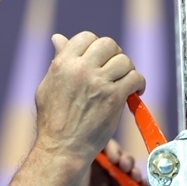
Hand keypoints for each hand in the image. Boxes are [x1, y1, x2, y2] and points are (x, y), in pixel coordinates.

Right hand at [34, 31, 145, 167]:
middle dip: (114, 54)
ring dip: (127, 70)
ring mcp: (98, 82)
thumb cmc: (52, 120)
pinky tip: (134, 92)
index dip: (96, 46)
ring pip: (124, 60)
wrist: (62, 148)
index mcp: (62, 63)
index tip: (100, 59)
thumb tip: (58, 39)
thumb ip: (57, 61)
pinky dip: (139, 83)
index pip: (86, 37)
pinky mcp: (113, 97)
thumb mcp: (47, 85)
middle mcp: (80, 69)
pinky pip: (135, 78)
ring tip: (124, 82)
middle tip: (115, 69)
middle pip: (108, 44)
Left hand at [55, 138, 148, 185]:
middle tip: (125, 165)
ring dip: (134, 174)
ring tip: (133, 176)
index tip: (116, 155)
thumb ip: (94, 144)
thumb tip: (109, 134)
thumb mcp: (78, 153)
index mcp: (84, 155)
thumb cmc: (63, 175)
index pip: (107, 147)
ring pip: (126, 177)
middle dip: (127, 161)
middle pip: (119, 161)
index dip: (115, 150)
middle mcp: (94, 170)